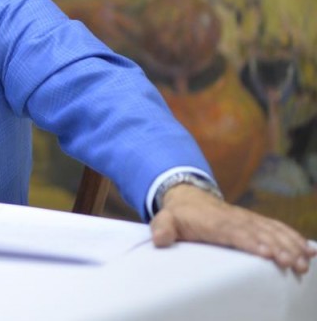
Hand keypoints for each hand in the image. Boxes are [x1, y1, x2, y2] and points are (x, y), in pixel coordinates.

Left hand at [151, 184, 315, 274]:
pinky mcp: (255, 222)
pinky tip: (309, 250)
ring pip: (272, 231)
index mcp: (213, 222)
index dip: (251, 241)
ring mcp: (247, 219)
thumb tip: (159, 238)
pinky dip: (294, 238)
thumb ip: (161, 227)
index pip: (234, 232)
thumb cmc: (178, 215)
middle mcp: (234, 219)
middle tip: (292, 263)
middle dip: (278, 247)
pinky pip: (277, 228)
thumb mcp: (164, 219)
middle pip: (259, 233)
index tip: (267, 253)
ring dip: (290, 245)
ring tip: (304, 262)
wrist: (189, 197)